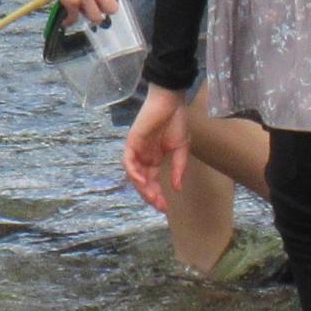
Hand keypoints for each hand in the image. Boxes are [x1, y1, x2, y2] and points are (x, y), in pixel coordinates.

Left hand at [123, 86, 191, 212]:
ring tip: (153, 197)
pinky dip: (134, 172)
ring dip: (142, 187)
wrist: (170, 102)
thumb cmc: (177, 121)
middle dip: (151, 195)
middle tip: (161, 207)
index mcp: (155, 158)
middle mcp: (143, 157)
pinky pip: (129, 161)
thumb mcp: (182, 148)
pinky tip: (142, 181)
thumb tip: (177, 188)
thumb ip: (178, 168)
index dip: (158, 194)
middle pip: (143, 181)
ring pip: (134, 174)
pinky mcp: (131, 143)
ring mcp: (136, 150)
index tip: (165, 208)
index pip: (153, 180)